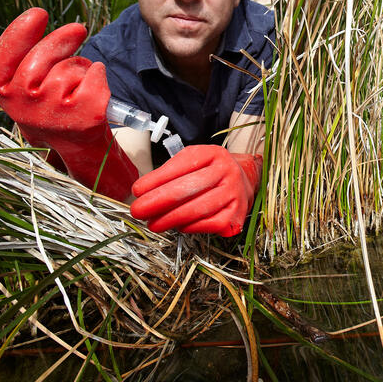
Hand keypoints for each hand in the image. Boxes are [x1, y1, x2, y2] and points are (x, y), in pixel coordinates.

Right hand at [0, 8, 137, 200]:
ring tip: (80, 85)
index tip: (38, 13)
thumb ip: (28, 60)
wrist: (80, 148)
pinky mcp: (85, 116)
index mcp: (7, 96)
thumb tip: (36, 17)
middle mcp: (25, 107)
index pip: (3, 61)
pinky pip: (94, 75)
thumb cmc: (55, 108)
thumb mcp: (31, 88)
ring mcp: (55, 114)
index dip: (19, 34)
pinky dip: (99, 75)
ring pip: (70, 67)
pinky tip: (95, 89)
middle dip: (62, 40)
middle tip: (79, 29)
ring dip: (80, 67)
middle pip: (41, 58)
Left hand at [130, 145, 262, 236]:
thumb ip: (170, 173)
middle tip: (138, 210)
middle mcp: (228, 171)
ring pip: (199, 209)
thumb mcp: (193, 162)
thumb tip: (143, 192)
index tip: (136, 191)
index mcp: (214, 154)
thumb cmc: (211, 172)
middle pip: (189, 188)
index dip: (157, 179)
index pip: (182, 166)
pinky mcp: (238, 215)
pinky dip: (190, 227)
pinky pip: (210, 224)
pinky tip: (177, 226)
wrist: (245, 181)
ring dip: (171, 219)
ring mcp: (235, 194)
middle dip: (159, 201)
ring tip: (153, 224)